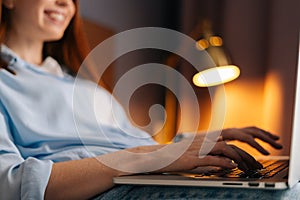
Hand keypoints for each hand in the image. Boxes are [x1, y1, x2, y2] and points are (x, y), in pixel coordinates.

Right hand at [159, 127, 281, 172]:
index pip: (230, 135)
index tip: (260, 148)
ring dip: (239, 156)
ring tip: (250, 165)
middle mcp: (204, 141)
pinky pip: (210, 159)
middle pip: (231, 139)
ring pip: (223, 148)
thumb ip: (212, 153)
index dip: (247, 138)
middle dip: (249, 146)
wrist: (157, 156)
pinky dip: (223, 163)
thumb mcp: (197, 153)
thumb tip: (229, 159)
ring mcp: (198, 149)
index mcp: (206, 138)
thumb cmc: (176, 156)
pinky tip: (232, 167)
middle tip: (261, 157)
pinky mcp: (191, 159)